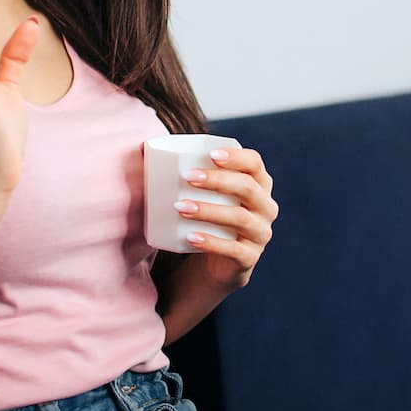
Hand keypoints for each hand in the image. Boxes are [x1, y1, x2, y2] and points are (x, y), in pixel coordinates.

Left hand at [175, 147, 277, 288]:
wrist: (216, 261)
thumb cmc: (209, 218)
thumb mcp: (205, 195)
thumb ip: (188, 171)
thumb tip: (144, 148)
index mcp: (259, 184)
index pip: (255, 163)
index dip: (235, 157)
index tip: (209, 154)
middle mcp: (266, 207)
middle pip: (248, 188)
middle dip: (217, 180)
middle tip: (187, 177)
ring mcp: (261, 233)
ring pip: (240, 218)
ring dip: (208, 210)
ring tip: (180, 207)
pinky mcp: (250, 257)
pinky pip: (233, 249)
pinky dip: (210, 242)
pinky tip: (190, 236)